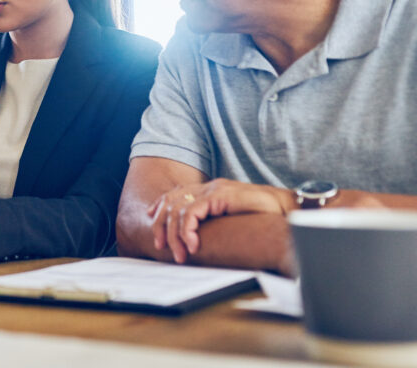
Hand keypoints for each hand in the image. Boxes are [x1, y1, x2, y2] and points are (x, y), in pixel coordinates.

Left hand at [149, 179, 289, 262]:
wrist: (288, 207)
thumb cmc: (265, 217)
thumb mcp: (233, 219)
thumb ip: (216, 221)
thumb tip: (200, 240)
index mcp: (210, 190)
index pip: (177, 194)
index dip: (161, 207)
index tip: (154, 225)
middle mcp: (209, 188)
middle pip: (172, 201)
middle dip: (162, 225)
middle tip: (161, 247)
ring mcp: (214, 190)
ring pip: (178, 208)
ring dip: (174, 234)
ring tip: (179, 254)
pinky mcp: (220, 196)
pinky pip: (192, 212)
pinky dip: (187, 229)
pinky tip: (192, 245)